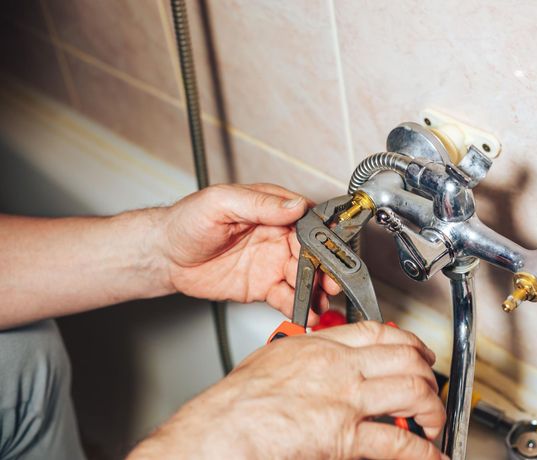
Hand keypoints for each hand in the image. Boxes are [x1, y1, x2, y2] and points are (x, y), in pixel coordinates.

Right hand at [128, 322, 446, 459]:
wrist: (219, 434)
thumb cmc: (235, 404)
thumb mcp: (272, 361)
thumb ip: (303, 355)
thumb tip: (318, 357)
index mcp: (320, 346)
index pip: (378, 332)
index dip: (408, 340)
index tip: (416, 350)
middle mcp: (339, 368)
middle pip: (404, 358)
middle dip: (427, 374)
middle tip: (430, 386)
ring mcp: (345, 401)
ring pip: (411, 392)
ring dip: (432, 409)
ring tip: (434, 421)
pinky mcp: (344, 437)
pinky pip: (397, 441)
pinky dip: (421, 450)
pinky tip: (427, 455)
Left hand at [160, 183, 339, 321]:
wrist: (165, 256)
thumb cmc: (187, 222)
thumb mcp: (221, 203)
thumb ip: (260, 204)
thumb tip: (294, 205)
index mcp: (272, 211)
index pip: (308, 222)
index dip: (324, 237)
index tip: (333, 251)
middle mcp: (277, 237)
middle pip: (313, 254)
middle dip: (325, 270)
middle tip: (331, 284)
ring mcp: (272, 263)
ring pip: (304, 278)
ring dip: (315, 291)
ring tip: (319, 305)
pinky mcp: (263, 286)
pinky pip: (287, 297)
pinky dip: (298, 307)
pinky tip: (304, 314)